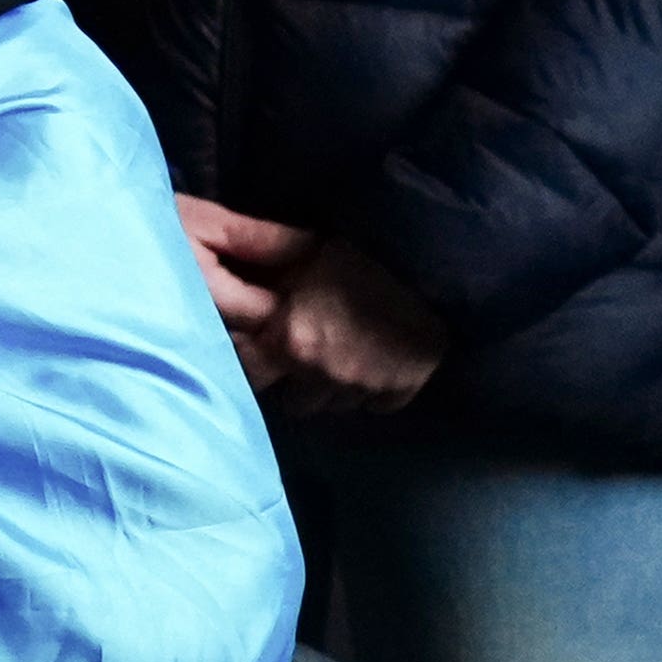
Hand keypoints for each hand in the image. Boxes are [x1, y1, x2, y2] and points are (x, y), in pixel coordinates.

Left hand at [179, 197, 447, 415]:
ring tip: (349, 354)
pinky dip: (378, 390)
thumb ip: (266, 291)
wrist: (429, 258)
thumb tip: (232, 306)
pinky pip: (379, 406)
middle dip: (300, 382)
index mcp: (288, 341)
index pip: (251, 378)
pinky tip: (380, 362)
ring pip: (336, 406)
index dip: (258, 365)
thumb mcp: (302, 260)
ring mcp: (362, 384)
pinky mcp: (400, 389)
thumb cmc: (358, 255)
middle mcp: (319, 371)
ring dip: (338, 387)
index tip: (267, 352)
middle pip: (295, 404)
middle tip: (314, 353)